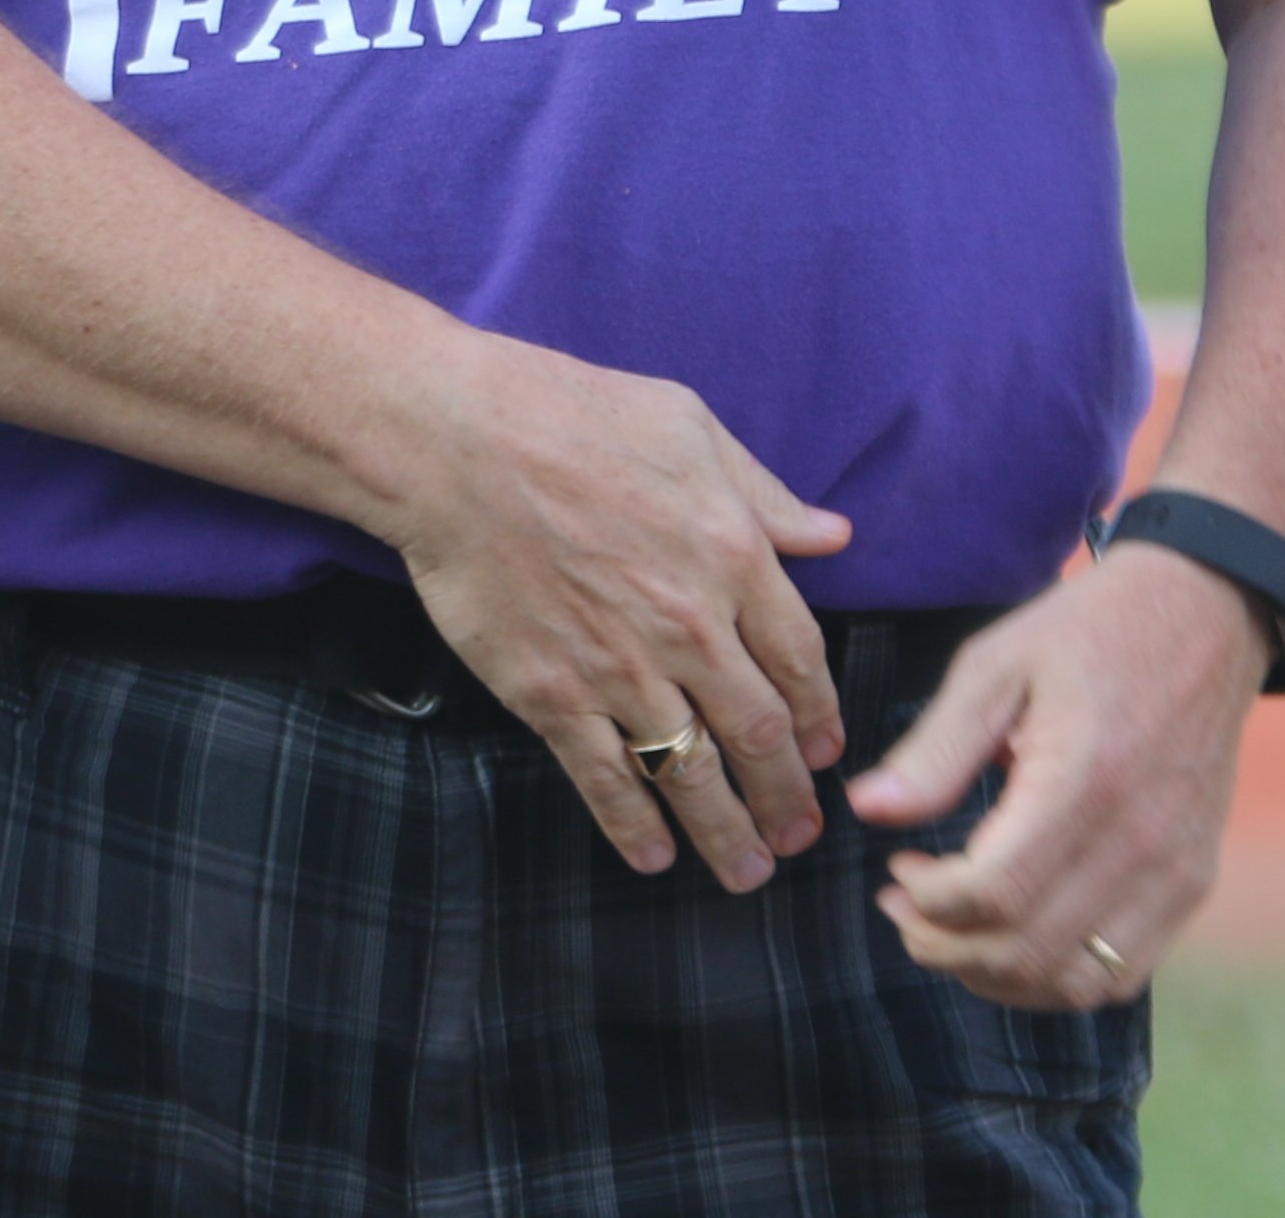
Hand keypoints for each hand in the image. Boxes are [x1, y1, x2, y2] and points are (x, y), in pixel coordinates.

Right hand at [382, 331, 857, 888]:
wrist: (451, 441)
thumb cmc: (564, 413)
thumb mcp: (686, 426)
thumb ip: (764, 493)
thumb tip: (832, 535)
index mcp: (734, 559)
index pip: (801, 661)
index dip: (819, 716)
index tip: (824, 750)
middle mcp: (691, 628)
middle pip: (760, 734)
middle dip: (786, 795)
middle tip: (798, 835)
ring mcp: (621, 670)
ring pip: (694, 773)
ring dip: (727, 832)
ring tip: (746, 871)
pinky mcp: (551, 695)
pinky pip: (606, 778)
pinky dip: (634, 826)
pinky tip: (652, 857)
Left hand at [852, 538, 1263, 1003]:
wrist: (1204, 619)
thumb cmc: (1085, 635)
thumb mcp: (993, 665)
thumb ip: (933, 749)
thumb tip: (866, 809)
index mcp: (1085, 780)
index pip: (996, 894)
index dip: (928, 903)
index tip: (896, 869)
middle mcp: (1141, 841)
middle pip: (1030, 952)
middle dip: (945, 946)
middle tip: (902, 906)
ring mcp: (1177, 872)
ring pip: (1078, 982)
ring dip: (997, 975)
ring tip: (947, 928)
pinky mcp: (1193, 883)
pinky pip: (1124, 971)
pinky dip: (1056, 977)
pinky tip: (1012, 935)